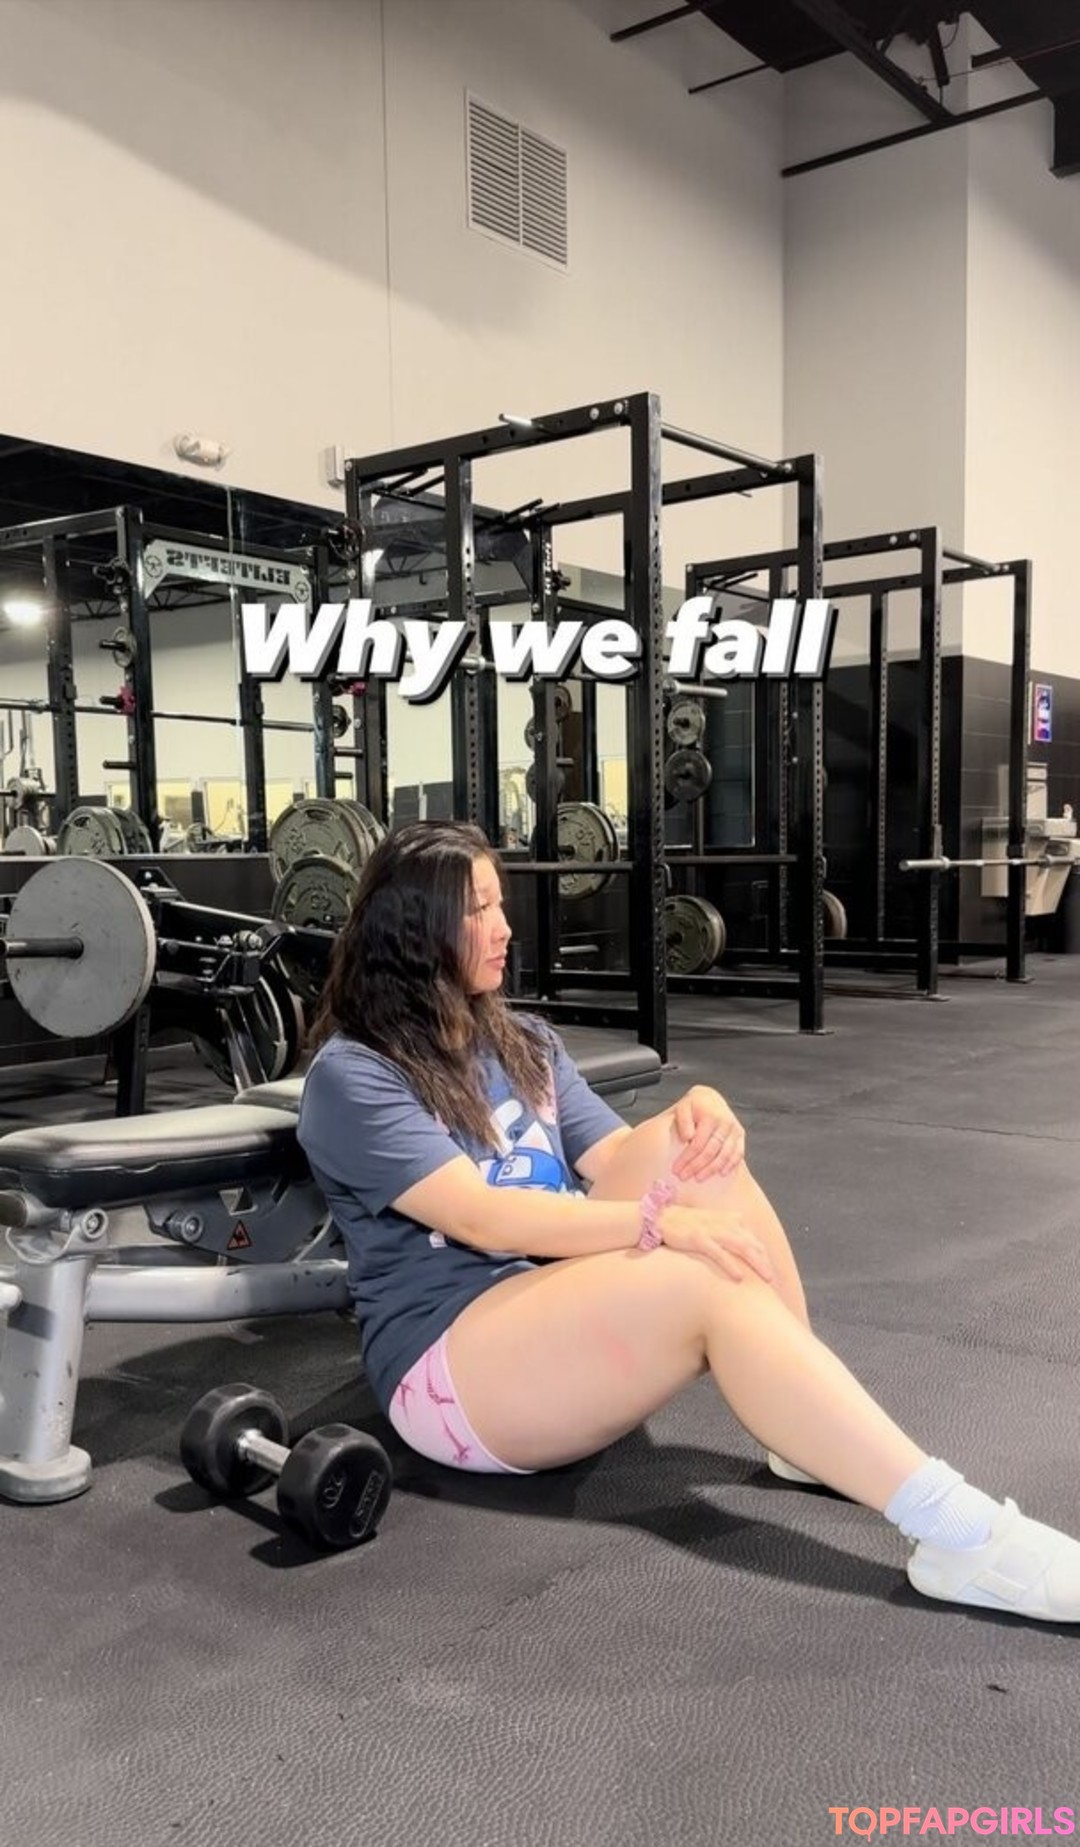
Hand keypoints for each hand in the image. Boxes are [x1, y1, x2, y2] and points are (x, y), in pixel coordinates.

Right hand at [659, 1202, 773, 1284]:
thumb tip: (744, 1250)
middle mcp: (724, 1223)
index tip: (770, 1270)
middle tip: (773, 1279)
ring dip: (755, 1263)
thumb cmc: (686, 1225)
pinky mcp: (698, 1238)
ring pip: (740, 1247)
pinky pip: (718, 1253)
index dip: (763, 1255)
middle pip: (751, 1243)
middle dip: (764, 1261)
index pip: (753, 1239)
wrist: (660, 1217)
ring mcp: (711, 1230)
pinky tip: (739, 1276)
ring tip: (766, 1278)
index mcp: (730, 1219)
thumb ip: (729, 1234)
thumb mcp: (712, 1225)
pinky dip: (730, 1264)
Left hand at [671, 1085, 744, 1181]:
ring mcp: (735, 1129)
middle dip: (696, 1166)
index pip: (698, 1143)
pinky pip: (738, 1153)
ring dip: (712, 1169)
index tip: (676, 1169)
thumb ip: (683, 1120)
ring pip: (725, 1154)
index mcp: (711, 1116)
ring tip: (699, 1178)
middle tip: (684, 1177)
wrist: (710, 1099)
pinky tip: (722, 1174)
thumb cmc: (694, 1106)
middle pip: (711, 1151)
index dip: (687, 1158)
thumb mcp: (684, 1108)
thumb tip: (688, 1137)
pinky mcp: (741, 1135)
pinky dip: (731, 1165)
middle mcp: (725, 1122)